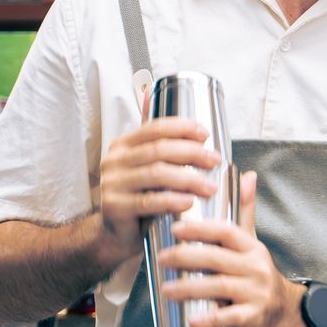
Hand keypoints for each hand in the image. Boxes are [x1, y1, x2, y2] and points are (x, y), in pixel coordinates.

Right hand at [94, 97, 220, 268]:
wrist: (115, 234)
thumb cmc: (139, 197)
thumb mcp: (145, 164)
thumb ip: (152, 135)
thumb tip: (151, 92)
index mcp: (123, 145)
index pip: (154, 128)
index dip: (182, 128)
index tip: (206, 134)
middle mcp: (114, 161)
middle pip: (158, 150)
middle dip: (192, 153)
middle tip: (215, 160)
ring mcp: (112, 184)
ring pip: (156, 174)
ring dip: (188, 178)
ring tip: (210, 186)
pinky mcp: (115, 208)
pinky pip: (148, 201)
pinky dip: (172, 200)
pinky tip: (189, 202)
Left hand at [157, 171, 308, 326]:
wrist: (287, 310)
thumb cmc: (260, 274)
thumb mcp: (253, 242)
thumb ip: (245, 211)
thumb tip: (247, 175)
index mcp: (251, 247)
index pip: (227, 231)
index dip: (200, 228)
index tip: (175, 228)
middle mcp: (255, 266)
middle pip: (218, 258)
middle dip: (186, 257)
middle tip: (161, 259)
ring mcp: (256, 292)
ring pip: (221, 286)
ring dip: (191, 288)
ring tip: (166, 289)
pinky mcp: (254, 315)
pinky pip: (231, 316)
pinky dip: (211, 318)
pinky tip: (192, 319)